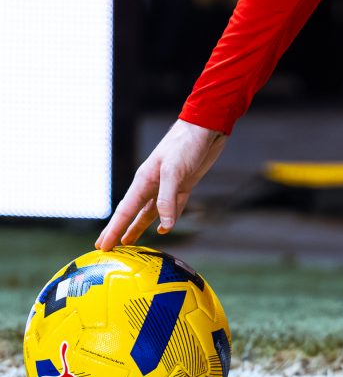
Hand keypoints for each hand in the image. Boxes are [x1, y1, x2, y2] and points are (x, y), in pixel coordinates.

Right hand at [96, 119, 226, 250]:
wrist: (206, 128)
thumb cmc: (185, 144)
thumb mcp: (175, 171)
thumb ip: (167, 199)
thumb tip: (164, 227)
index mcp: (144, 180)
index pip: (125, 211)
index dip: (114, 229)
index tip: (102, 246)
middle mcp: (152, 184)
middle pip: (132, 213)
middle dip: (119, 230)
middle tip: (107, 247)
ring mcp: (167, 186)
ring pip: (149, 212)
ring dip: (139, 227)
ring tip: (128, 243)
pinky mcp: (183, 186)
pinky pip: (171, 207)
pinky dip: (166, 219)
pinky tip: (162, 228)